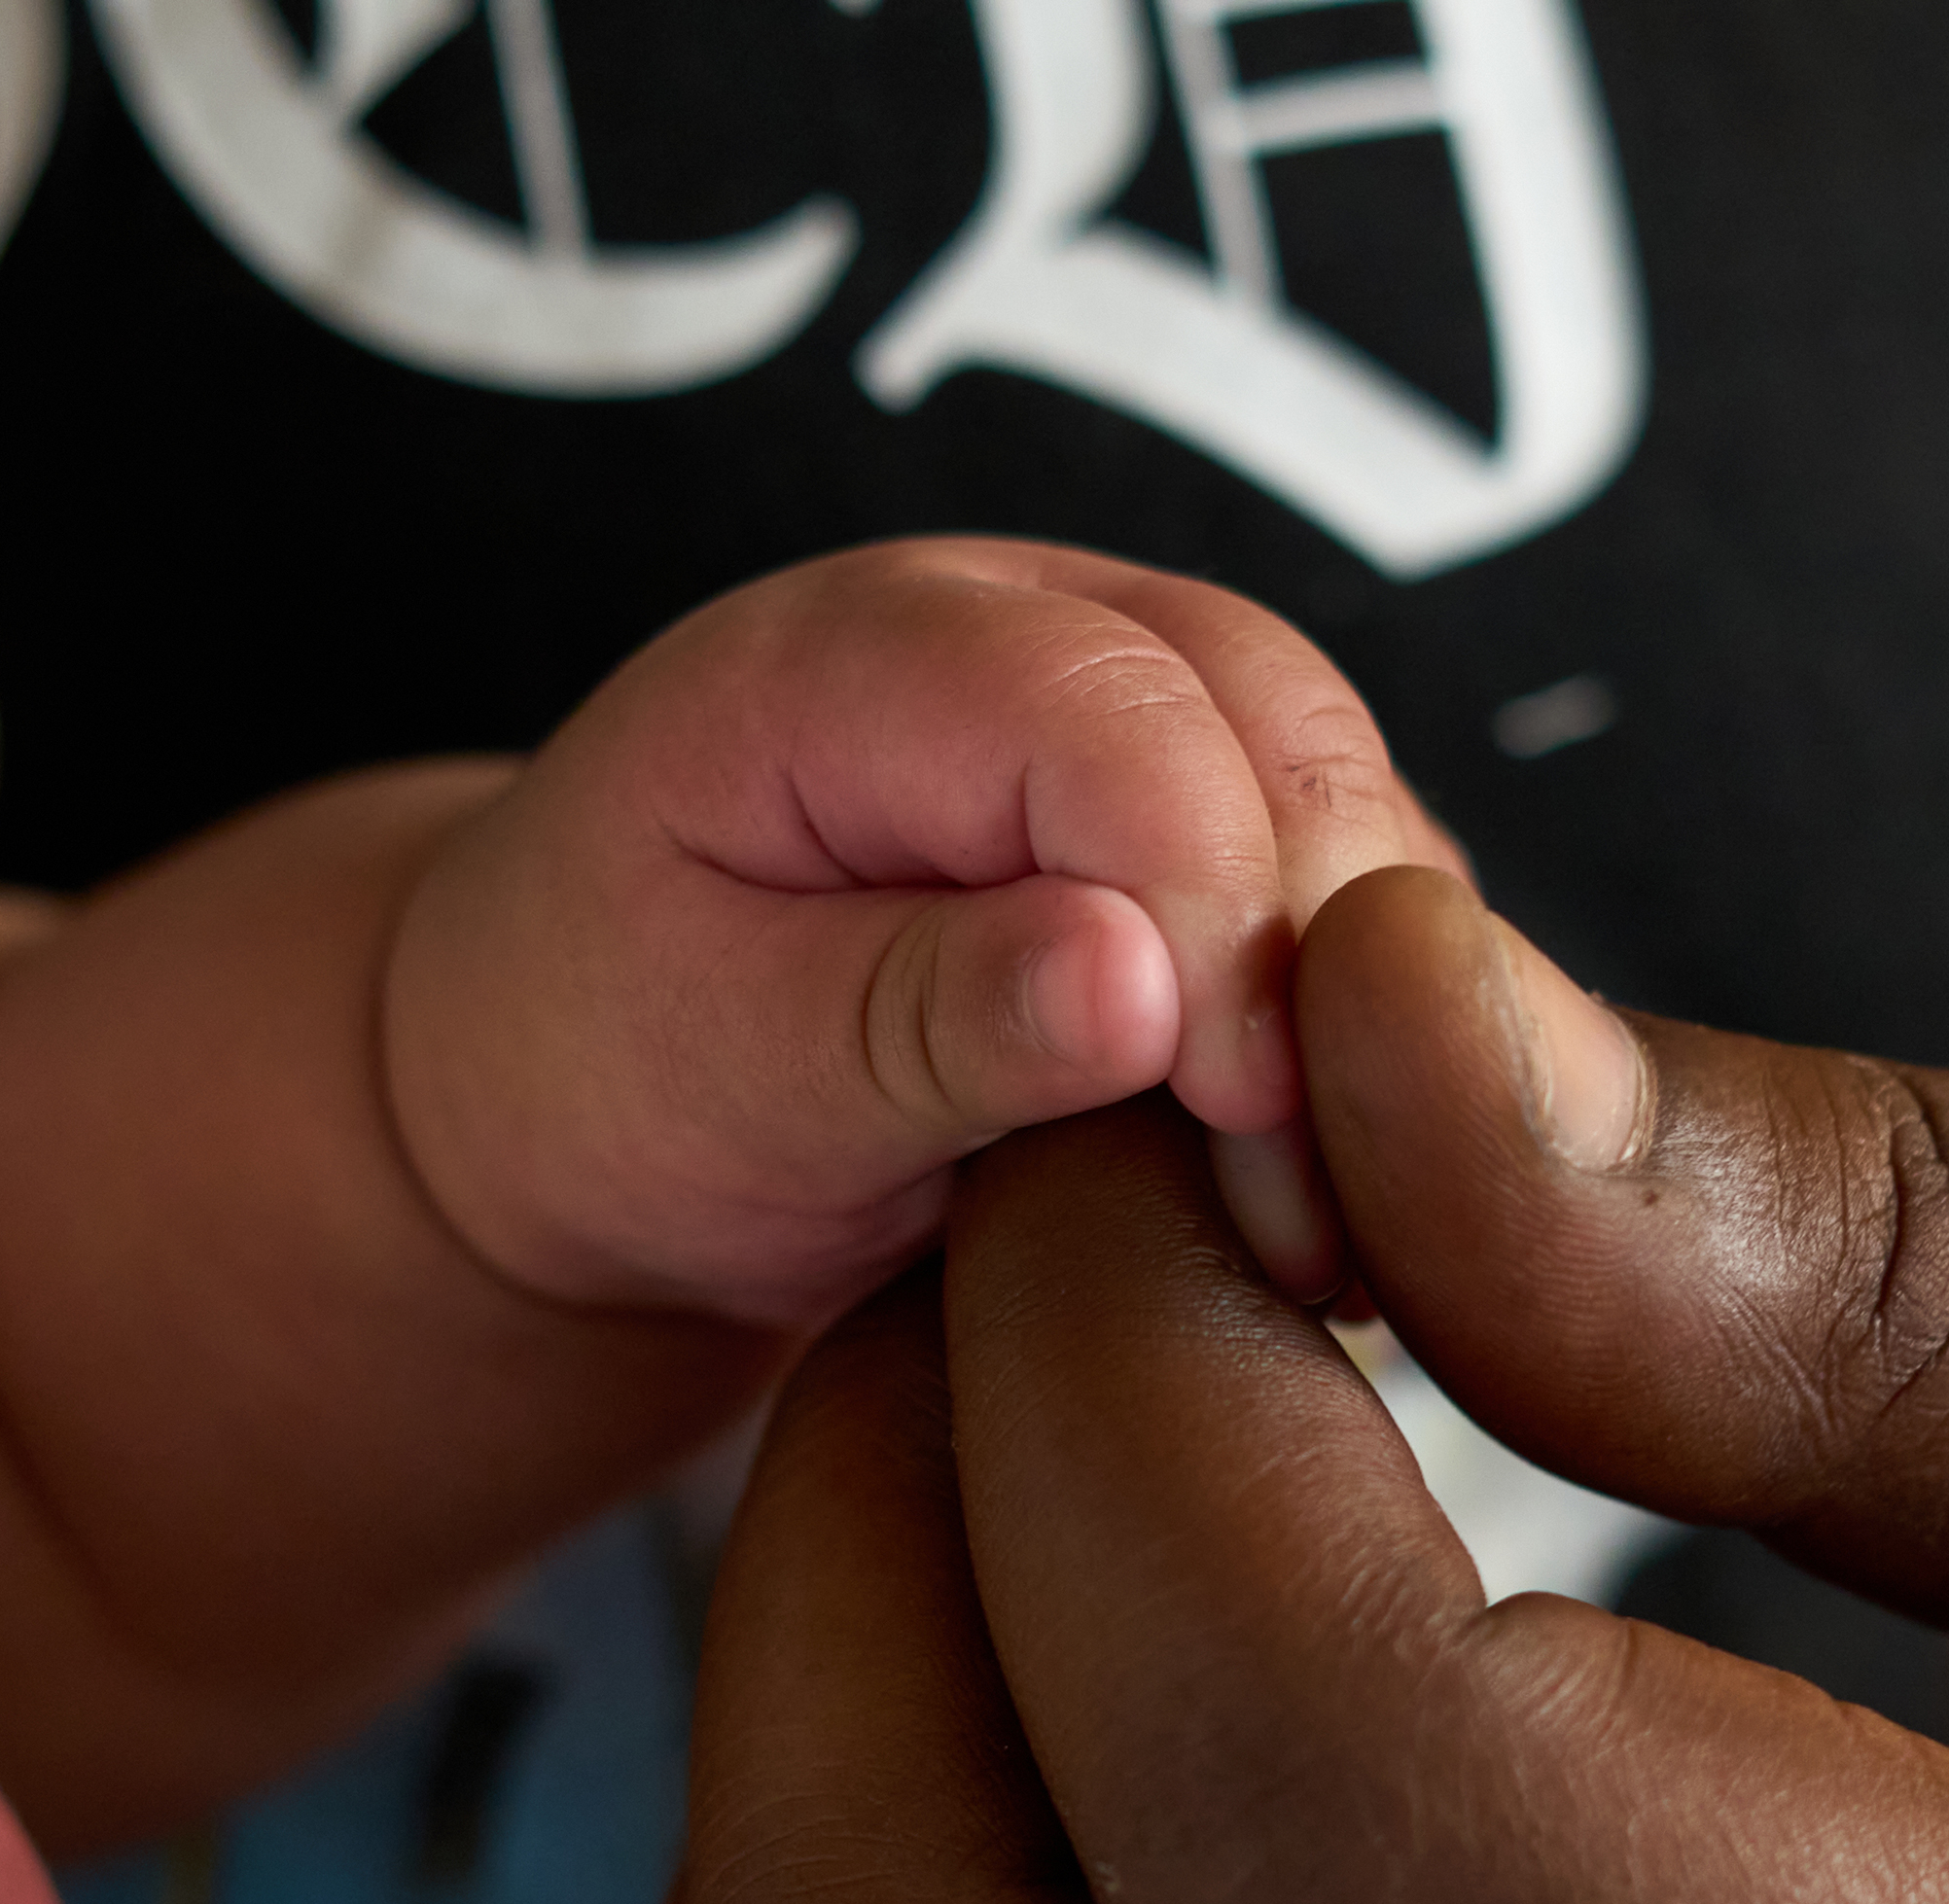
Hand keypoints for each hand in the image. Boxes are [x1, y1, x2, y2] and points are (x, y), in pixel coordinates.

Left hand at [381, 539, 1453, 1327]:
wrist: (581, 1099)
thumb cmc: (608, 1072)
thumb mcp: (718, 1074)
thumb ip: (921, 1022)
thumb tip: (1142, 983)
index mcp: (853, 654)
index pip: (1108, 711)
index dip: (1216, 900)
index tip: (1244, 1111)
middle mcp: (1018, 630)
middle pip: (1275, 718)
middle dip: (1322, 956)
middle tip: (1309, 1213)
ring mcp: (1125, 711)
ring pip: (1349, 804)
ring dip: (1367, 1011)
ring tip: (1312, 1228)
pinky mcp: (1199, 824)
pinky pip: (1349, 898)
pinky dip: (1358, 1038)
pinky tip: (1319, 1189)